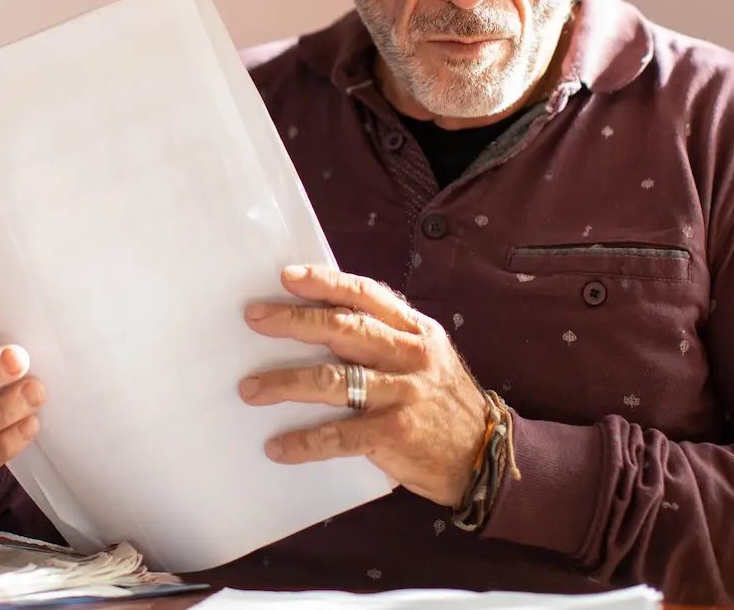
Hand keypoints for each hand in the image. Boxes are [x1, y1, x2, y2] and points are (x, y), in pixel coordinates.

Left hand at [239, 265, 487, 506]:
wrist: (483, 457)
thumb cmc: (441, 401)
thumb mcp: (426, 356)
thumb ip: (386, 336)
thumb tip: (325, 317)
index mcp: (415, 330)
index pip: (365, 295)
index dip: (324, 283)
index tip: (286, 276)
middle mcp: (408, 356)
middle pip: (343, 329)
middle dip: (293, 321)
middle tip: (255, 318)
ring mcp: (402, 394)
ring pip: (333, 381)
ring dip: (285, 383)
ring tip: (251, 390)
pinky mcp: (394, 433)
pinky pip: (339, 435)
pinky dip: (304, 441)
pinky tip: (278, 446)